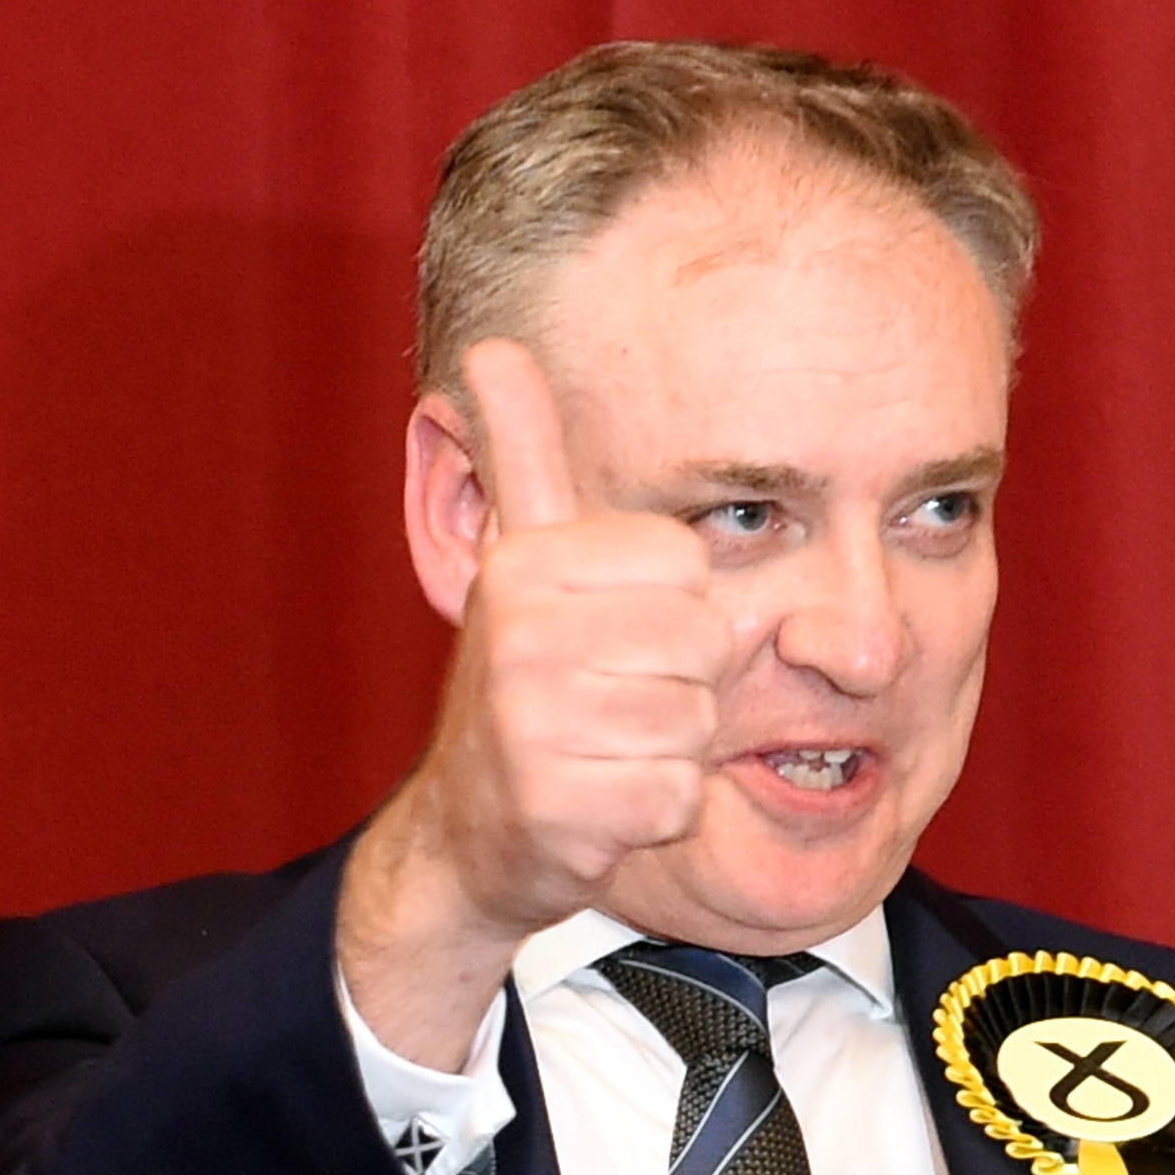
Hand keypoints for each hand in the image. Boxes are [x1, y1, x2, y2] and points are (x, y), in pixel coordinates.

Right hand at [338, 340, 741, 1063]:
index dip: (672, 609)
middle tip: (611, 700)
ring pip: (696, 724)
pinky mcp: (558, 812)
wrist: (470, 828)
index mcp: (525, 563)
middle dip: (678, 684)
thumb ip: (521, 457)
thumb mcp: (519, 560)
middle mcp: (519, 636)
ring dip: (667, 749)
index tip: (610, 633)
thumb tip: (493, 346)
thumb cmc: (525, 681)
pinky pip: (678, 796)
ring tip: (604, 748)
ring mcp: (532, 727)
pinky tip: (603, 803)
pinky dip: (655, 811)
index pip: (689, 566)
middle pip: (704, 644)